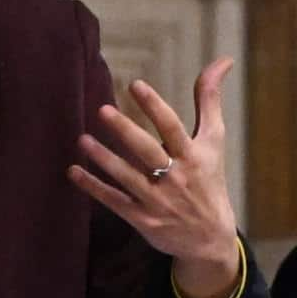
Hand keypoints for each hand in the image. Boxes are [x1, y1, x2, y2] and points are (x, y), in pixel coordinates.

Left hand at [71, 58, 242, 297]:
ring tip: (82, 139)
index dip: (155, 106)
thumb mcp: (214, 140)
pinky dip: (93, 187)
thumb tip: (222, 60)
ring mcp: (157, 201)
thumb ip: (210, 100)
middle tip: (102, 110)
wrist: (210, 238)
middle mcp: (175, 178)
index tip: (136, 85)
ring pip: (127, 177)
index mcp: (193, 156)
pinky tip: (74, 171)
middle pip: (148, 152)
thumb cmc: (209, 179)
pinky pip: (114, 201)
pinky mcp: (143, 219)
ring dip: (104, 159)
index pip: (172, 128)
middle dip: (125, 131)